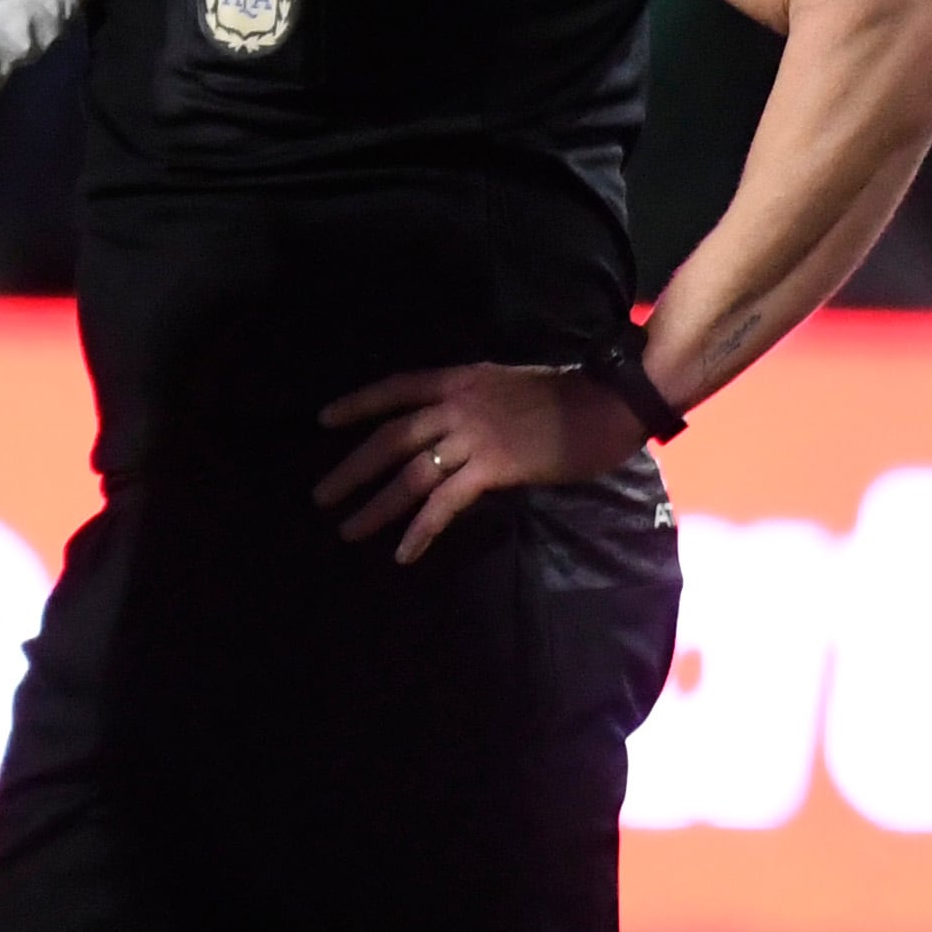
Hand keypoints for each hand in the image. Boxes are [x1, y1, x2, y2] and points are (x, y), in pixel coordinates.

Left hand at [312, 362, 649, 562]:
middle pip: (390, 438)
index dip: (358, 403)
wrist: (610, 402)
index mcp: (460, 380)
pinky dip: (420, 529)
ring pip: (409, 475)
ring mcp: (473, 437)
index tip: (323, 420)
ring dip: (376, 505)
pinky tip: (403, 551)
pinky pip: (444, 503)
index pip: (396, 388)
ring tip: (349, 529)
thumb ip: (472, 402)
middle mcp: (457, 405)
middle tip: (322, 496)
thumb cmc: (568, 396)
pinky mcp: (493, 467)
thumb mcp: (507, 385)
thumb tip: (448, 428)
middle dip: (352, 469)